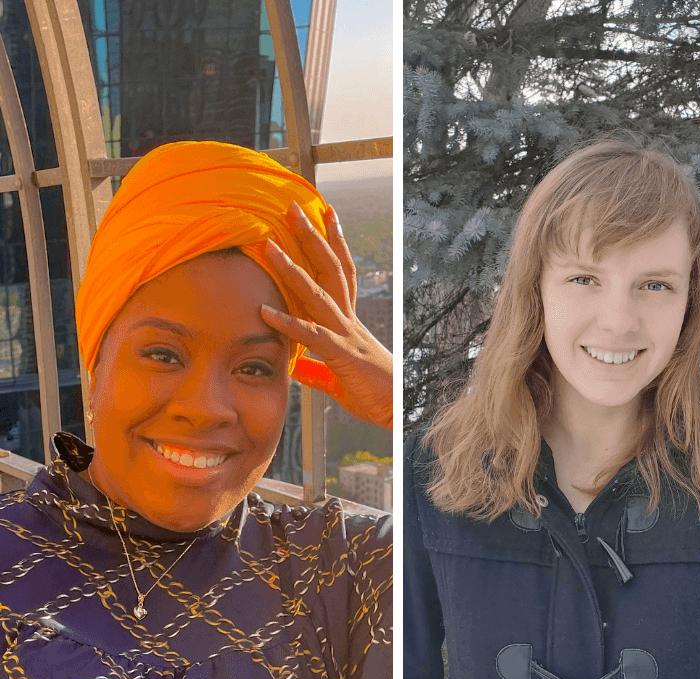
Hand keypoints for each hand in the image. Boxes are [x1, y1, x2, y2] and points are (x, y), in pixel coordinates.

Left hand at [259, 202, 393, 428]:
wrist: (400, 414)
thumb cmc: (376, 397)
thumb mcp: (339, 380)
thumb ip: (316, 369)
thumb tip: (295, 366)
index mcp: (350, 323)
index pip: (341, 274)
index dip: (332, 243)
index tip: (322, 216)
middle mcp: (350, 321)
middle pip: (331, 269)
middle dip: (312, 237)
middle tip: (293, 208)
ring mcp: (347, 335)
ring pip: (318, 293)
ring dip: (293, 268)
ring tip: (269, 245)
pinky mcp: (343, 356)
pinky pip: (312, 336)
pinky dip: (288, 323)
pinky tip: (264, 312)